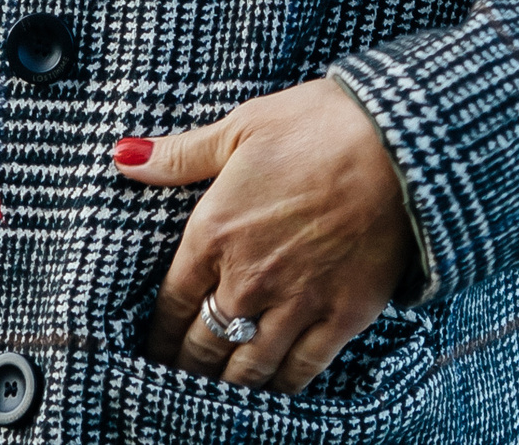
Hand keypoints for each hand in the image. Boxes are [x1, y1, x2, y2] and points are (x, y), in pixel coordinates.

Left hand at [115, 77, 414, 395]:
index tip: (152, 350)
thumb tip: (123, 157)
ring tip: (216, 394)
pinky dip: (280, 388)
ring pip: (247, 370)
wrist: (395, 144)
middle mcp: (247, 279)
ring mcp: (294, 304)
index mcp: (214, 232)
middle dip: (186, 368)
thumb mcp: (240, 127)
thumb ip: (179, 154)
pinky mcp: (340, 318)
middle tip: (178, 381)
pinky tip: (271, 390)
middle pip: (203, 346)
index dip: (157, 335)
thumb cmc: (315, 125)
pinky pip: (300, 373)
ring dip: (226, 386)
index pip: (170, 304)